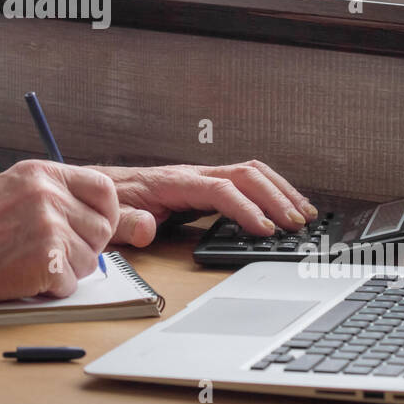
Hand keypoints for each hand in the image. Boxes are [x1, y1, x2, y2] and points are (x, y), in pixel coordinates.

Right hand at [0, 159, 118, 307]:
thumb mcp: (15, 188)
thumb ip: (55, 193)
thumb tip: (95, 214)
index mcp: (44, 174)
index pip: (103, 189)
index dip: (106, 212)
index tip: (96, 226)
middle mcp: (50, 196)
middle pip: (102, 228)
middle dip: (85, 246)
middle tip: (55, 252)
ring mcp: (50, 227)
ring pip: (90, 260)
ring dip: (67, 270)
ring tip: (32, 262)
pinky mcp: (47, 260)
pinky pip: (71, 284)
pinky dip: (52, 288)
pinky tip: (26, 276)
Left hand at [84, 160, 317, 246]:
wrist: (98, 190)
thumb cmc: (108, 205)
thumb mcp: (110, 219)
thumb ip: (126, 224)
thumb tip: (147, 229)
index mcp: (172, 182)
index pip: (219, 190)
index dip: (245, 209)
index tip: (265, 230)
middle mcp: (192, 174)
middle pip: (245, 175)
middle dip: (275, 198)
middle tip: (297, 225)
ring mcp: (201, 177)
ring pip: (251, 173)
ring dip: (280, 191)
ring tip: (305, 214)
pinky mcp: (205, 185)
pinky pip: (245, 182)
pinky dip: (271, 192)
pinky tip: (285, 208)